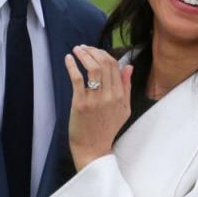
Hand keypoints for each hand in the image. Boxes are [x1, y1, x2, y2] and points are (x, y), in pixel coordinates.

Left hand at [64, 45, 132, 170]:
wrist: (93, 149)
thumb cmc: (107, 129)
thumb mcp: (124, 109)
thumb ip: (126, 87)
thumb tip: (128, 67)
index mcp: (120, 95)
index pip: (114, 66)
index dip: (104, 54)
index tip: (94, 51)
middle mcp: (110, 95)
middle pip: (104, 64)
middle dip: (93, 51)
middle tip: (83, 48)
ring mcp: (95, 99)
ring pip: (92, 68)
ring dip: (83, 55)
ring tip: (76, 49)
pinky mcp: (80, 103)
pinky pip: (77, 79)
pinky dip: (72, 66)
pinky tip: (68, 59)